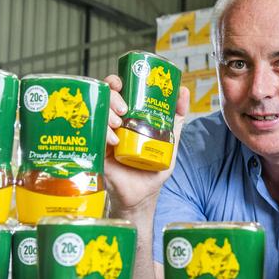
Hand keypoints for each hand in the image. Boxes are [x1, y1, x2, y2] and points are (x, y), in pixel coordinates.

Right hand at [103, 74, 189, 215]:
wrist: (141, 197)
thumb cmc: (152, 168)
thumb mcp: (169, 142)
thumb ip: (177, 119)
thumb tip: (184, 91)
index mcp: (127, 118)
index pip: (117, 92)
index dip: (116, 81)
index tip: (123, 83)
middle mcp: (113, 123)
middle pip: (104, 97)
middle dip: (112, 95)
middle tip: (125, 108)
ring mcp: (103, 136)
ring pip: (97, 112)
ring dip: (108, 113)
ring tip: (120, 124)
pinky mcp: (97, 151)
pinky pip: (94, 135)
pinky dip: (104, 133)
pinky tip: (114, 141)